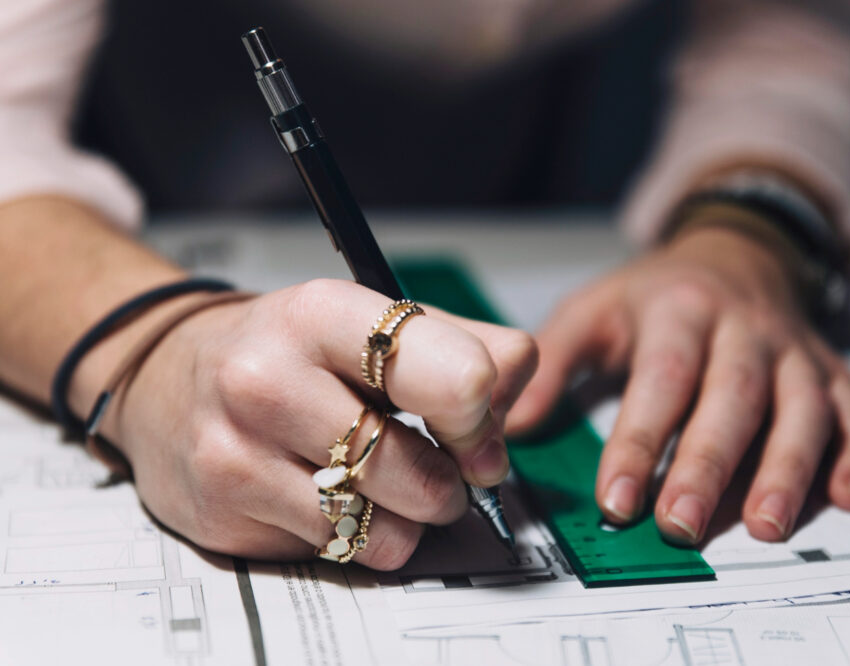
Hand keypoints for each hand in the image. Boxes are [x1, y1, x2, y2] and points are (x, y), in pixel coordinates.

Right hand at [105, 279, 536, 566]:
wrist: (166, 378)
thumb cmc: (285, 351)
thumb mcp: (373, 322)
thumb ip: (466, 343)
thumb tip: (518, 383)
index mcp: (323, 313)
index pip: (458, 377)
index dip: (484, 420)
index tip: (477, 434)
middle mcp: (269, 377)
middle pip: (428, 472)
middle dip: (450, 482)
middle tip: (435, 465)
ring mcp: (238, 451)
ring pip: (388, 528)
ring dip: (408, 518)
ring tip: (385, 483)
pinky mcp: (224, 513)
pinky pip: (342, 553)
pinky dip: (360, 539)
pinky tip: (333, 500)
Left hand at [508, 223, 849, 542]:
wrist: (733, 254)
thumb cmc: (656, 294)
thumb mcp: (594, 308)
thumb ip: (552, 362)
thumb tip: (509, 425)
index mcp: (680, 309)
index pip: (661, 378)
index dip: (639, 441)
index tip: (616, 499)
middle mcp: (744, 328)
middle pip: (732, 398)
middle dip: (708, 466)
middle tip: (682, 527)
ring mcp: (793, 350)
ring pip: (801, 409)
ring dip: (788, 470)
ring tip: (766, 528)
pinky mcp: (830, 370)